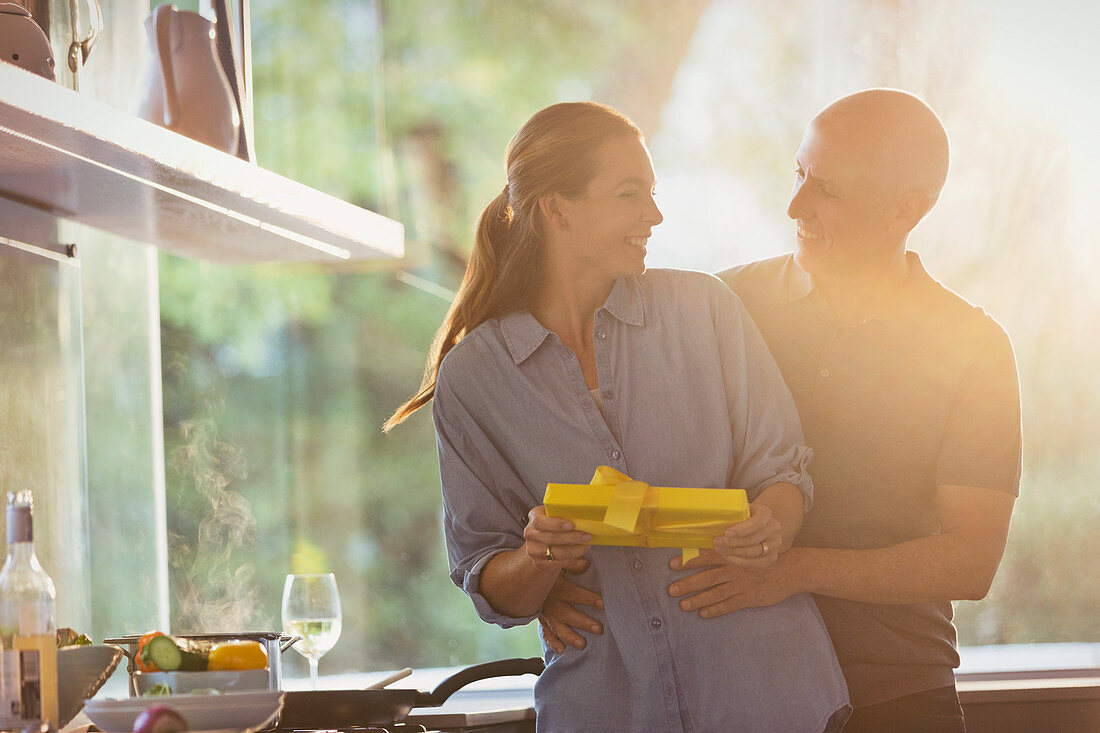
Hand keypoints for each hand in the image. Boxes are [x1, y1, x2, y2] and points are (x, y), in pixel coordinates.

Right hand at [523, 506, 591, 567]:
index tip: (571, 525)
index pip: (540, 521)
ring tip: (585, 546)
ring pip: (554, 553)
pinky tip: (579, 557)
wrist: (546, 543)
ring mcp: (532, 549)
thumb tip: (586, 515)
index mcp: (534, 516)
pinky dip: (570, 560)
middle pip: (550, 538)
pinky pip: (556, 563)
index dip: (555, 524)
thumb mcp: (558, 515)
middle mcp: (530, 533)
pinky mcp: (538, 562)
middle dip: (571, 538)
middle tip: (587, 536)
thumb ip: (567, 514)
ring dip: (573, 551)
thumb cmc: (556, 525)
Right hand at [538, 559, 604, 652]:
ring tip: (583, 644)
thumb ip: (571, 564)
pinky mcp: (543, 622)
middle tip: (598, 629)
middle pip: (568, 614)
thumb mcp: (559, 566)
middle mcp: (551, 603)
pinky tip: (562, 650)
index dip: (588, 598)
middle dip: (583, 622)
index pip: (573, 594)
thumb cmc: (550, 573)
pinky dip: (553, 643)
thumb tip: (586, 563)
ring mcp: (546, 614)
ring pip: (558, 627)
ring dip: (570, 636)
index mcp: (557, 587)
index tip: (603, 603)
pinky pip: (546, 634)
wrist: (528, 581)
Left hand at [667, 549, 794, 617]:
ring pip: (715, 593)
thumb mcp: (747, 545)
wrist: (791, 569)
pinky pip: (730, 605)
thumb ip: (729, 545)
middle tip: (671, 591)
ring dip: (698, 599)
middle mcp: (734, 569)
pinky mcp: (750, 598)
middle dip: (687, 584)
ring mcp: (742, 585)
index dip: (688, 560)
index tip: (671, 565)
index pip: (705, 556)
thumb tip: (707, 541)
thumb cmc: (765, 555)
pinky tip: (703, 614)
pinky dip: (716, 610)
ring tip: (683, 605)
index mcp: (732, 554)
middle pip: (707, 577)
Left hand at [712, 501, 782, 566]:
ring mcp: (775, 544)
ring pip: (753, 553)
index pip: (757, 523)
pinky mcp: (772, 557)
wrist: (763, 526)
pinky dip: (740, 562)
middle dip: (732, 543)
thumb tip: (713, 515)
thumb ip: (733, 512)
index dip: (741, 530)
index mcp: (766, 513)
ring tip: (720, 550)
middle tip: (717, 542)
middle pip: (752, 539)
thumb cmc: (747, 516)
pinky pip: (756, 563)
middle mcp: (774, 529)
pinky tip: (728, 557)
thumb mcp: (742, 509)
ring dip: (734, 553)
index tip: (726, 532)